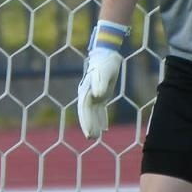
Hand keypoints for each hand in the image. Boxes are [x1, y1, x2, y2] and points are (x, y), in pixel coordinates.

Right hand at [77, 20, 128, 136]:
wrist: (107, 54)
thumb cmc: (105, 63)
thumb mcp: (104, 73)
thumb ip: (100, 84)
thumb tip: (97, 96)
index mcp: (86, 90)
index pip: (85, 109)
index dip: (86, 121)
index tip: (89, 132)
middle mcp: (88, 94)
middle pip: (87, 113)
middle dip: (89, 125)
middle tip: (91, 138)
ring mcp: (94, 94)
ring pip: (93, 113)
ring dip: (94, 124)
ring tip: (96, 137)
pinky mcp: (101, 94)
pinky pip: (100, 109)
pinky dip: (101, 118)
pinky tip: (104, 127)